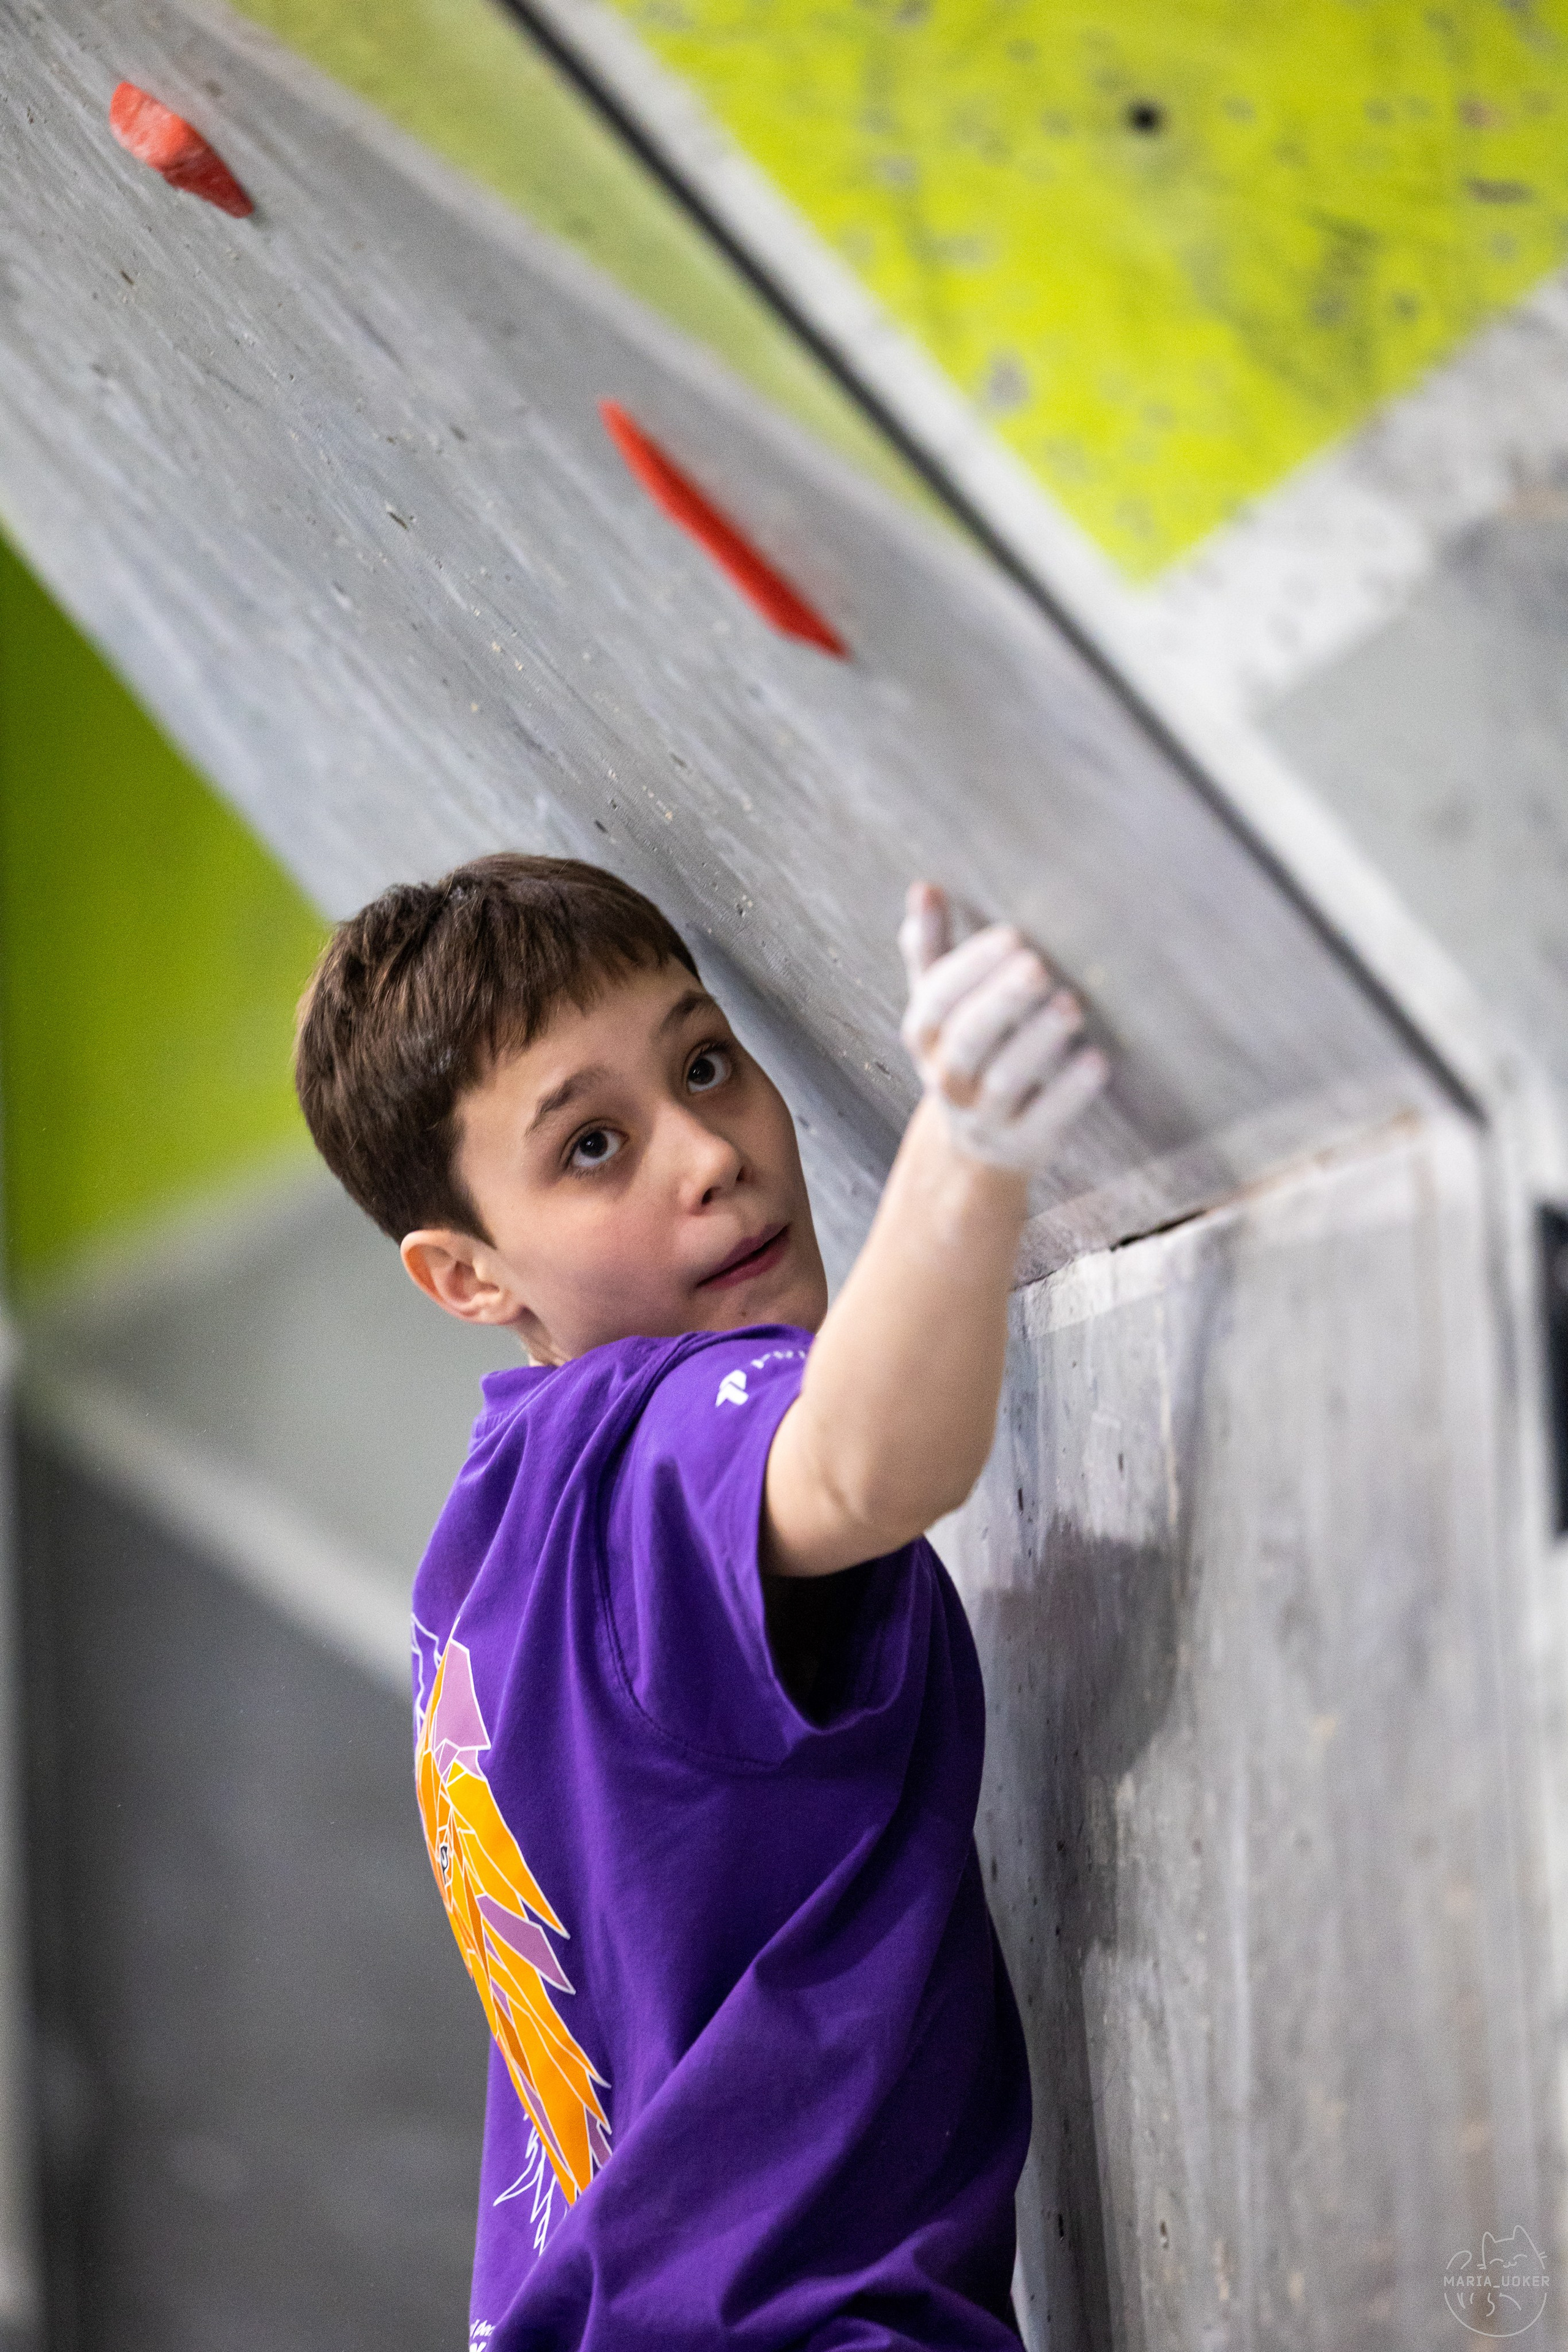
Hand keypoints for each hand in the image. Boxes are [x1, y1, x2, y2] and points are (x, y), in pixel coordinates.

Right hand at [898, 882, 1106, 1174]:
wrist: (975, 1147)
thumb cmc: (966, 1050)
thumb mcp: (940, 1006)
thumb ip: (930, 950)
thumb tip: (924, 887)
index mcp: (925, 1035)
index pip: (938, 1000)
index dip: (970, 968)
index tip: (1013, 935)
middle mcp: (947, 1078)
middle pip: (967, 1040)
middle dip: (1001, 1001)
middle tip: (1038, 965)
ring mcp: (983, 1116)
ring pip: (1003, 1080)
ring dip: (1036, 1042)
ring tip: (1071, 1006)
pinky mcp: (1022, 1144)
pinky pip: (1043, 1120)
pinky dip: (1069, 1093)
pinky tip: (1096, 1060)